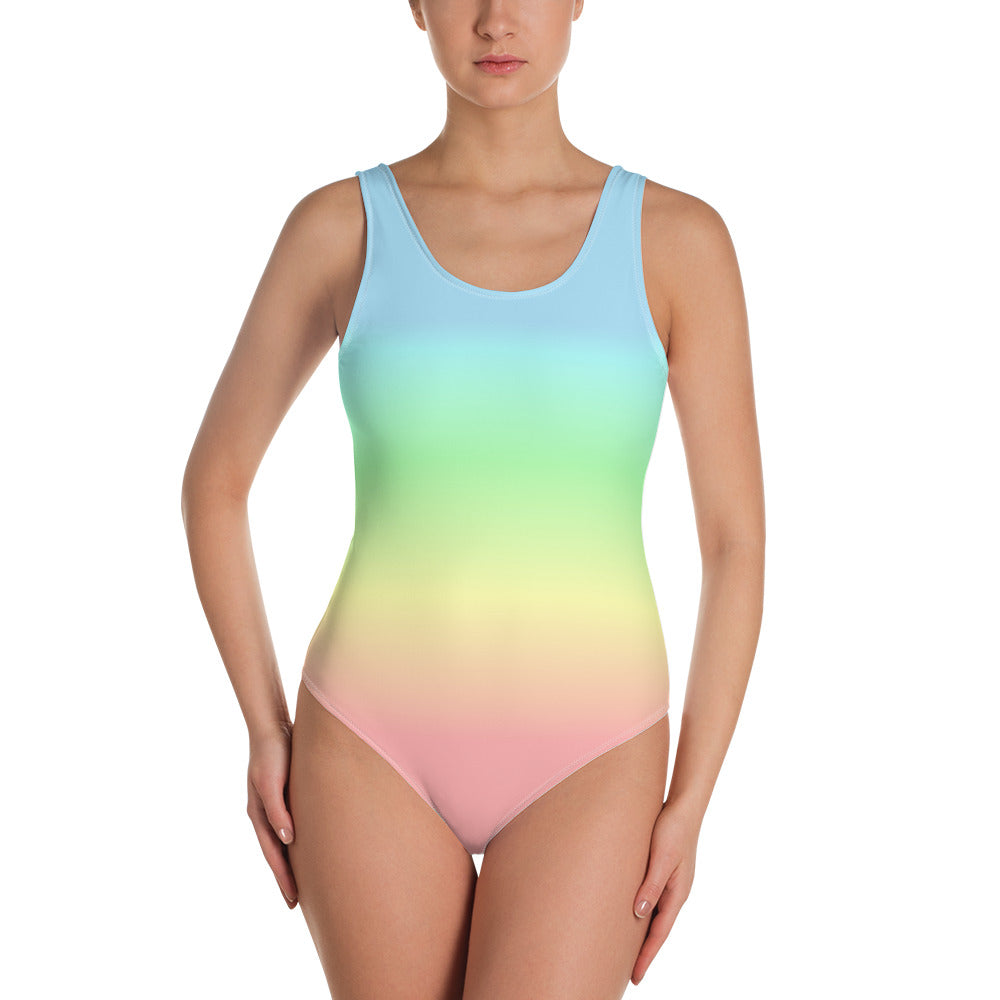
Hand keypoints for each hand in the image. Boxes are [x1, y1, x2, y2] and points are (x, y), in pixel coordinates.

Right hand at [247, 723, 297, 908]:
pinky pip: (288, 826)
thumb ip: (277, 810)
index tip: (293, 899)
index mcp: (258, 814)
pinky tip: (304, 848)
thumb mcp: (271, 782)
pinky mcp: (284, 796)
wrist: (273, 727)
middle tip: (297, 903)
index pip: (272, 854)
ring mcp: (273, 805)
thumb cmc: (272, 753)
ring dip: (289, 863)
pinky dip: (294, 843)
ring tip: (302, 882)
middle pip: (275, 853)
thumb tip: (287, 840)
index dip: (282, 877)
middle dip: (285, 878)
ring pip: (282, 842)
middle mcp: (264, 814)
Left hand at [630, 798, 700, 984]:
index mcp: (677, 894)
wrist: (684, 805)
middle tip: (629, 974)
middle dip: (644, 952)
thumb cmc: (673, 829)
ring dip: (642, 933)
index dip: (646, 956)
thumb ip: (652, 885)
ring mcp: (670, 882)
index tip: (635, 978)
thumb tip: (639, 914)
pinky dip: (642, 912)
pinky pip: (650, 898)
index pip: (659, 933)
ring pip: (653, 914)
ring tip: (626, 950)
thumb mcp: (662, 858)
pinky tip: (630, 914)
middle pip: (656, 929)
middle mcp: (674, 892)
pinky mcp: (662, 871)